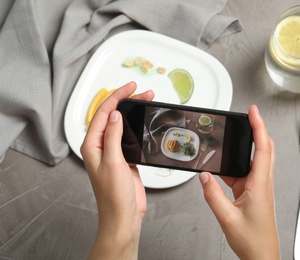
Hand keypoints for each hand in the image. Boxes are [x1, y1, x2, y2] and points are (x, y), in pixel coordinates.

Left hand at [80, 82, 153, 259]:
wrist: (123, 216)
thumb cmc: (113, 196)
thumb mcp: (113, 163)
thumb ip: (112, 137)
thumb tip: (115, 115)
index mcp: (92, 145)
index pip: (103, 113)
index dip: (117, 97)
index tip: (130, 87)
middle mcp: (101, 146)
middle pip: (112, 116)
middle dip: (126, 101)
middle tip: (143, 92)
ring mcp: (113, 152)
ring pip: (121, 125)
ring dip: (132, 112)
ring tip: (146, 102)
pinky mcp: (124, 158)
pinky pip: (128, 136)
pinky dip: (136, 126)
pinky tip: (143, 122)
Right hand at [199, 105, 279, 259]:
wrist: (262, 256)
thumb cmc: (253, 241)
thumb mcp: (227, 217)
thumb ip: (212, 195)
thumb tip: (204, 177)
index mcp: (260, 185)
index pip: (263, 148)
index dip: (259, 126)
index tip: (253, 112)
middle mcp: (262, 183)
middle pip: (264, 148)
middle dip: (257, 129)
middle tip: (248, 115)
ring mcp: (258, 187)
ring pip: (255, 160)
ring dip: (247, 146)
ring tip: (234, 136)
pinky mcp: (253, 193)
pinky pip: (245, 173)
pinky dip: (236, 165)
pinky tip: (224, 167)